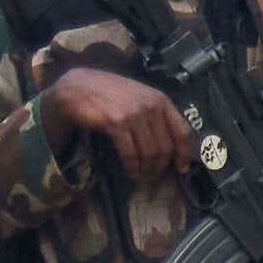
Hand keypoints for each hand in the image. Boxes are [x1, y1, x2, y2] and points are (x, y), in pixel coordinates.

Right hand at [48, 63, 191, 176]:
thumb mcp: (139, 98)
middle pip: (165, 147)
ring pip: (149, 152)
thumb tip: (170, 144)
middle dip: (160, 166)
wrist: (78, 87)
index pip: (181, 131)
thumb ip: (155, 115)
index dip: (184, 154)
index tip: (182, 169)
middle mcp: (151, 106)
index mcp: (161, 100)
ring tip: (141, 175)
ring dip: (146, 169)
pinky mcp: (116, 123)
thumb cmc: (109, 93)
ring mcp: (134, 114)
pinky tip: (131, 171)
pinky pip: (130, 153)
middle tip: (153, 175)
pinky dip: (132, 167)